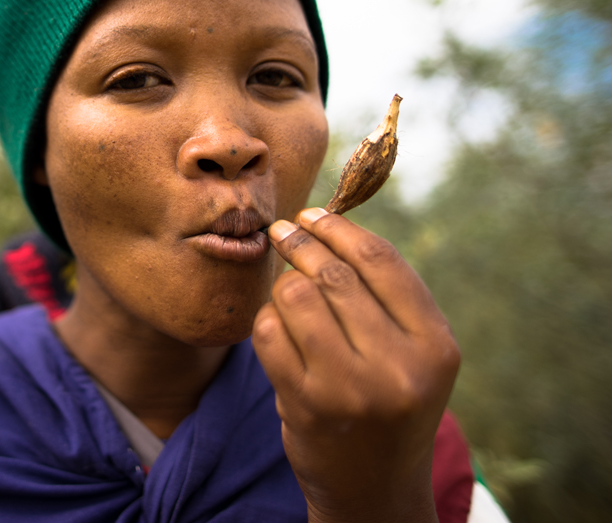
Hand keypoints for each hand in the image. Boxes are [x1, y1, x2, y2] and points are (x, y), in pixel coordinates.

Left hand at [252, 207, 459, 522]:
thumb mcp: (413, 355)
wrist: (375, 488)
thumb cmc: (390, 404)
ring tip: (286, 289)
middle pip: (335, 275)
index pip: (381, 262)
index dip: (340, 229)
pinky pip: (269, 332)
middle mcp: (398, 368)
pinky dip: (266, 320)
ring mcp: (350, 389)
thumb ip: (386, 297)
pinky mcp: (306, 404)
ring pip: (296, 297)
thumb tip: (328, 221)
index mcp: (435, 346)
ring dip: (283, 284)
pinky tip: (276, 326)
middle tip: (284, 231)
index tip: (314, 213)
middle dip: (302, 243)